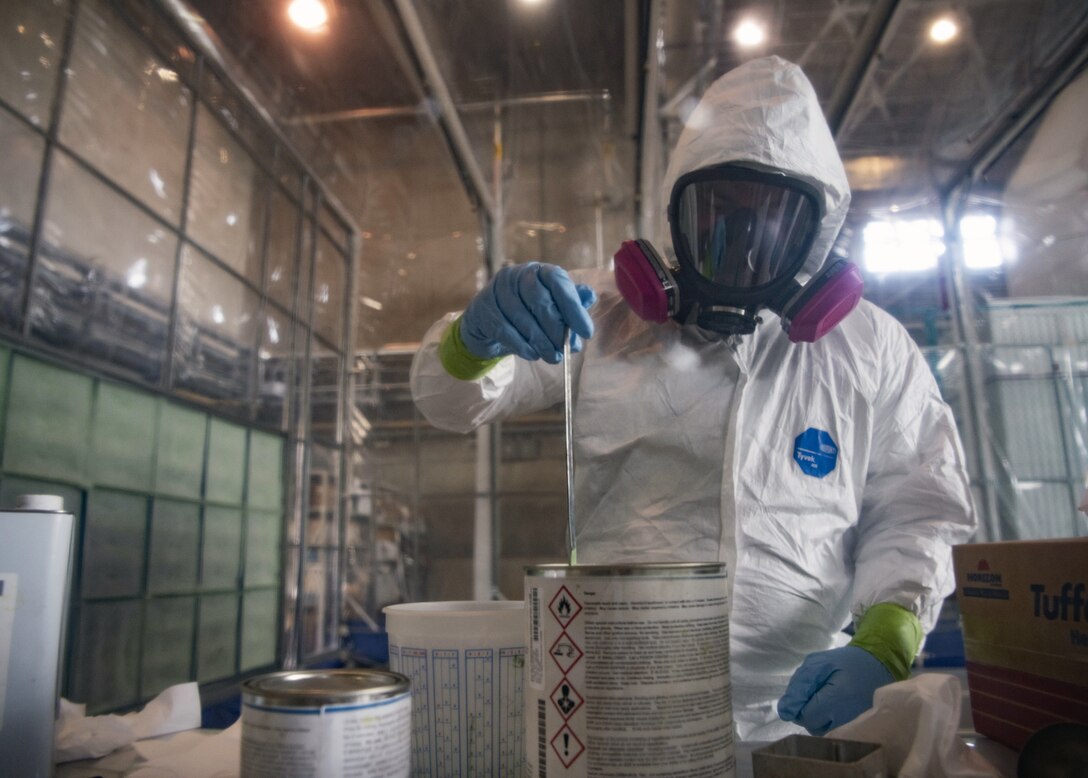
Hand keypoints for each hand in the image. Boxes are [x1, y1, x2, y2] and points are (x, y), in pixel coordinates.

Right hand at [460, 263, 596, 362]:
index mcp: (539, 271)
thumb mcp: (551, 305)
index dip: (574, 308)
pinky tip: (533, 355)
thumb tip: (590, 296)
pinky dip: (522, 346)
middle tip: (565, 350)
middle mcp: (517, 275)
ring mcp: (496, 291)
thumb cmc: (526, 313)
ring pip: (523, 319)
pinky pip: (506, 331)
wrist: (487, 322)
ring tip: (553, 357)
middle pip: (540, 302)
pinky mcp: (484, 310)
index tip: (586, 332)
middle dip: (556, 330)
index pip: (558, 282)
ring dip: (541, 343)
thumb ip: (571, 302)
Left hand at [777, 645, 893, 734]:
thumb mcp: (818, 663)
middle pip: (812, 726)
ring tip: (827, 698)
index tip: (808, 690)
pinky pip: (834, 732)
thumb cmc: (845, 662)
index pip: (805, 716)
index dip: (800, 703)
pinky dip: (829, 721)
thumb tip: (784, 712)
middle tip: (818, 691)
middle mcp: (848, 718)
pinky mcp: (859, 729)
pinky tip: (834, 707)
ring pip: (822, 732)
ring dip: (817, 717)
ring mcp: (855, 727)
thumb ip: (800, 686)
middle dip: (808, 710)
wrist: (877, 666)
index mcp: (838, 698)